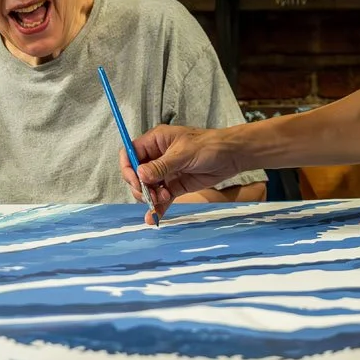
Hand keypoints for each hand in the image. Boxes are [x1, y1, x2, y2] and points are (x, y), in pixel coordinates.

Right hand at [124, 125, 248, 222]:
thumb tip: (140, 175)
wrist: (231, 156)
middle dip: (140, 187)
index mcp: (155, 142)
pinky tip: (153, 218)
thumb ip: (162, 166)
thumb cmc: (209, 146)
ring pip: (147, 188)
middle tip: (151, 194)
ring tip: (163, 198)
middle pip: (135, 174)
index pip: (130, 154)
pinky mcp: (175, 186)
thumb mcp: (184, 153)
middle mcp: (157, 157)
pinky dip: (157, 208)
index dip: (128, 168)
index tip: (137, 181)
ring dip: (150, 197)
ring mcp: (165, 173)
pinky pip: (161, 198)